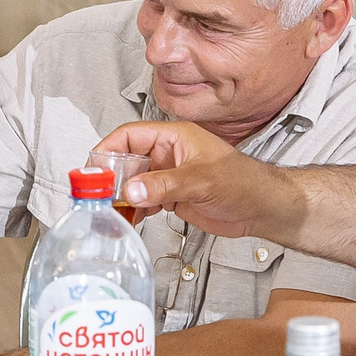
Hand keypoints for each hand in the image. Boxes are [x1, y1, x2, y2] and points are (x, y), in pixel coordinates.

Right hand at [100, 120, 291, 240]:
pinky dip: (134, 210)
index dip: (109, 149)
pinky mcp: (171, 196)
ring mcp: (168, 176)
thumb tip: (131, 189)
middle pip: (127, 160)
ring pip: (133, 183)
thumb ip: (164, 185)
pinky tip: (129, 219)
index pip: (131, 135)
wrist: (262, 208)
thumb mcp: (201, 180)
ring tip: (110, 212)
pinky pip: (144, 200)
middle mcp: (168, 154)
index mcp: (174, 136)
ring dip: (121, 197)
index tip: (93, 167)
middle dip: (111, 177)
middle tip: (98, 196)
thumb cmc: (244, 182)